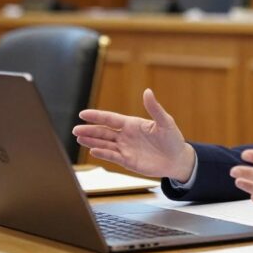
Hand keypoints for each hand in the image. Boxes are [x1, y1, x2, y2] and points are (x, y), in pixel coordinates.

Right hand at [73, 89, 195, 180]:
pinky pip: (113, 156)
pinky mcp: (128, 161)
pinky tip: (93, 151)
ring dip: (92, 142)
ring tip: (79, 138)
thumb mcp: (165, 122)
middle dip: (89, 130)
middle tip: (75, 129)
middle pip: (103, 132)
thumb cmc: (172, 138)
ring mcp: (125, 149)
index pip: (110, 119)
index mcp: (132, 124)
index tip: (82, 114)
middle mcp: (125, 136)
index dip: (97, 116)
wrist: (177, 159)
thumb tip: (147, 91)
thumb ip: (154, 108)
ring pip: (104, 144)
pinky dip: (103, 154)